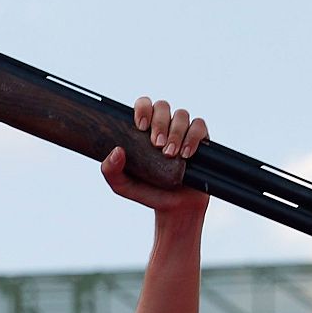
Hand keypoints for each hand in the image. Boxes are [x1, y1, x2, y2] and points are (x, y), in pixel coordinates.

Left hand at [100, 96, 210, 214]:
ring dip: (176, 132)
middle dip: (160, 123)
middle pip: (163, 106)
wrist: (174, 207)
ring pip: (182, 115)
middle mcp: (164, 126)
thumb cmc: (147, 192)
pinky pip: (200, 126)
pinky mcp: (201, 140)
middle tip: (157, 145)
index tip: (140, 126)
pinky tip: (186, 154)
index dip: (143, 108)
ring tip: (171, 154)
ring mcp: (183, 131)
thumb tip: (116, 150)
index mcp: (143, 130)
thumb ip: (110, 171)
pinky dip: (193, 137)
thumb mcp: (122, 186)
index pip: (144, 105)